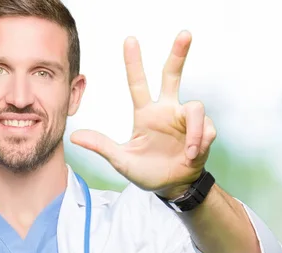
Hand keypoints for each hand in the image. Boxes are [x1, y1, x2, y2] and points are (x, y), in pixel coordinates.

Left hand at [70, 31, 214, 198]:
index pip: (138, 84)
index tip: (129, 40)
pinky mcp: (203, 132)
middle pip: (171, 75)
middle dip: (178, 54)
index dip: (134, 63)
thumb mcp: (121, 161)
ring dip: (194, 131)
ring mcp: (184, 121)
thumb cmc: (147, 172)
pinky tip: (193, 155)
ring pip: (195, 107)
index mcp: (146, 114)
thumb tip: (74, 137)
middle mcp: (166, 111)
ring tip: (189, 152)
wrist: (172, 188)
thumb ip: (102, 146)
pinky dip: (200, 142)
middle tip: (185, 34)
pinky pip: (207, 128)